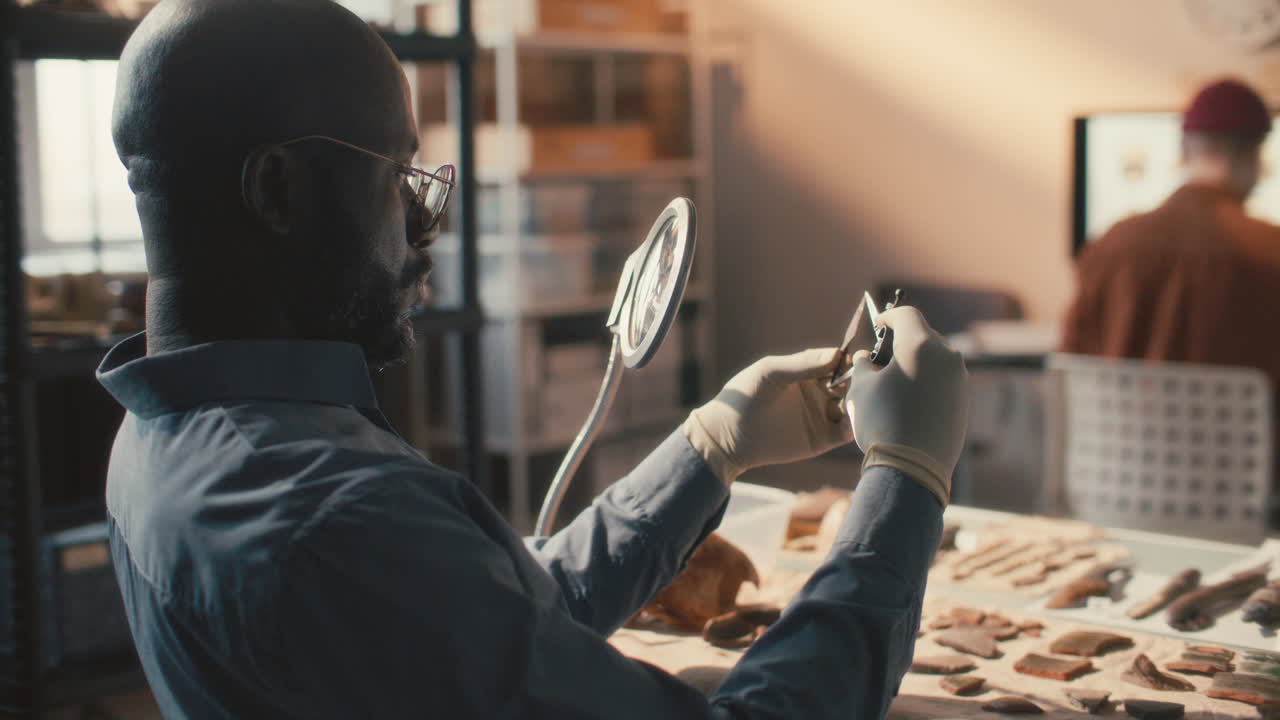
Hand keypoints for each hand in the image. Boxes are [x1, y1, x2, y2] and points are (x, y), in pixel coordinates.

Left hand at [683, 348, 853, 484]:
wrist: (730, 435)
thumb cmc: (745, 396)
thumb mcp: (771, 372)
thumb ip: (802, 363)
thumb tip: (836, 353)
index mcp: (807, 371)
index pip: (838, 362)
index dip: (849, 361)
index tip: (857, 361)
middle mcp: (819, 391)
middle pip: (850, 383)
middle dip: (859, 382)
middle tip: (862, 384)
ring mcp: (823, 415)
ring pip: (853, 407)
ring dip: (861, 403)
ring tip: (858, 403)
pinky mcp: (824, 439)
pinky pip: (847, 431)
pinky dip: (856, 426)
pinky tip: (856, 421)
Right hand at [846, 306, 968, 504]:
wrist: (911, 468)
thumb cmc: (881, 421)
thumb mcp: (861, 388)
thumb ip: (863, 364)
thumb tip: (867, 359)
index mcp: (921, 345)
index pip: (906, 315)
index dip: (887, 318)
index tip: (877, 327)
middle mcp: (947, 357)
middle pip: (924, 336)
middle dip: (903, 342)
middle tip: (882, 358)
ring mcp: (959, 380)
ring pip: (936, 359)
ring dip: (917, 363)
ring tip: (895, 383)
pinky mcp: (964, 402)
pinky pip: (944, 381)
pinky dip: (928, 382)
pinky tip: (910, 403)